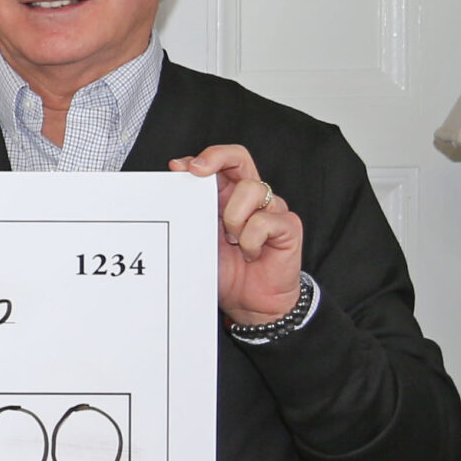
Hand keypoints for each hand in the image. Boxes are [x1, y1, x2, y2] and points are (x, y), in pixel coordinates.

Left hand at [168, 145, 304, 326]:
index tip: (178, 168)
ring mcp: (273, 209)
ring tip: (233, 242)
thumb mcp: (200, 238)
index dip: (203, 158)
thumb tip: (171, 191)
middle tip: (196, 171)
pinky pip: (264, 221)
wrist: (250, 302)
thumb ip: (191, 213)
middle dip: (216, 158)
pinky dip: (251, 240)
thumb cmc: (225, 270)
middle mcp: (251, 198)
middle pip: (239, 158)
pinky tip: (251, 254)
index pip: (222, 162)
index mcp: (228, 196)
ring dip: (233, 217)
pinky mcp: (288, 227)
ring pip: (250, 190)